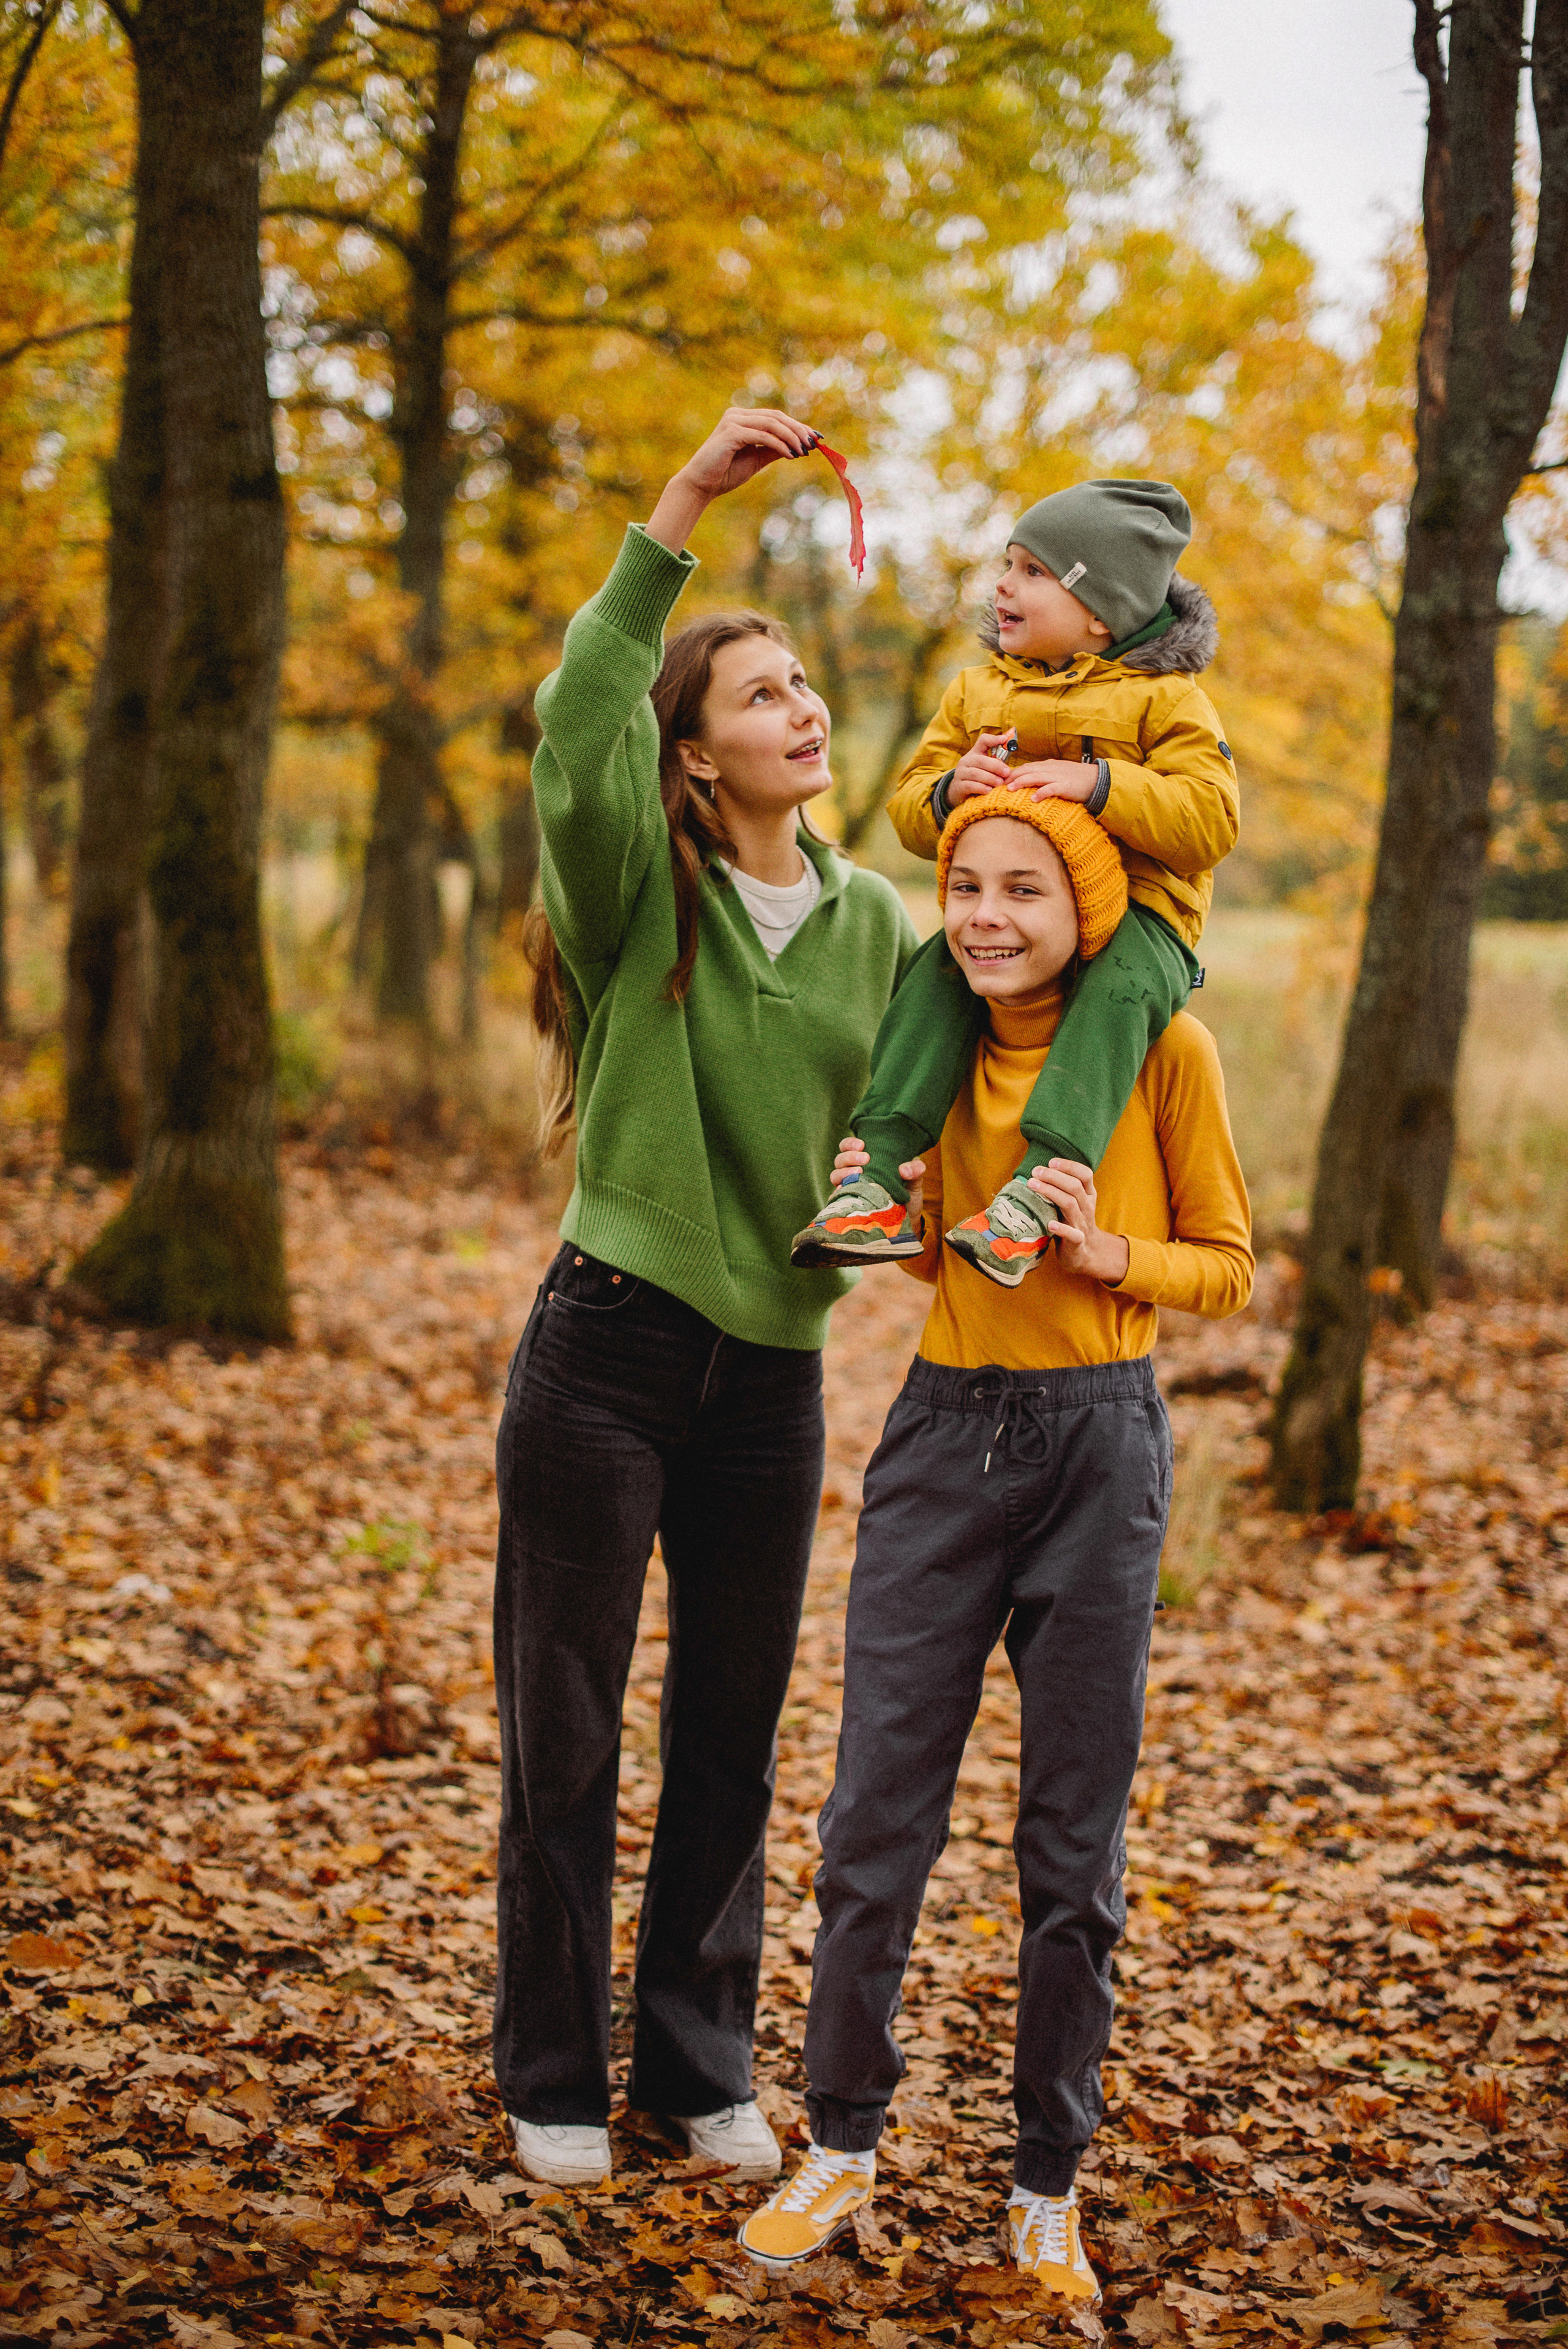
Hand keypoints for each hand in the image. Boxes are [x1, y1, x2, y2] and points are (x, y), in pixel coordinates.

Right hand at [646, 407, 818, 549]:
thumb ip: (773, 450)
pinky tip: (790, 455)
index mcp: (743, 419)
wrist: (701, 485)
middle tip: (814, 443)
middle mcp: (737, 415)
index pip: (776, 417)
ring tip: (804, 451)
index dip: (797, 426)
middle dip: (798, 430)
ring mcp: (733, 421)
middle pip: (776, 417)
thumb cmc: (725, 474)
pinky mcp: (731, 432)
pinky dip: (779, 444)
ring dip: (791, 437)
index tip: (815, 438)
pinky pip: (762, 435)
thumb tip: (798, 447)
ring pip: (771, 424)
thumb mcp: (756, 460)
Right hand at [830, 1137, 924, 1225]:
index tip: (862, 1144)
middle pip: (840, 1159)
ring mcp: (850, 1188)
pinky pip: (836, 1197)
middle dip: (849, 1156)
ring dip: (844, 1172)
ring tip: (859, 1173)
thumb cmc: (908, 1195)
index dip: (850, 1143)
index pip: (849, 1146)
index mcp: (867, 1161)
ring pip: (835, 1175)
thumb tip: (904, 1169)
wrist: (907, 1220)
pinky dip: (839, 1192)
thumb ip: (915, 1170)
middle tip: (865, 1159)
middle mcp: (855, 1172)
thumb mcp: (915, 1180)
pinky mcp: (849, 1203)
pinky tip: (846, 1191)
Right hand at [949, 731, 1014, 803]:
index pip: (983, 740)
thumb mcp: (986, 769)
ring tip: (999, 783)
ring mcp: (960, 773)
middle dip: (996, 766)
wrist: (959, 792)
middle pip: (981, 760)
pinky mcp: (959, 786)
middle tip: (1006, 773)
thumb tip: (1008, 769)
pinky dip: (981, 788)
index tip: (1005, 739)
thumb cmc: (978, 779)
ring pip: (975, 773)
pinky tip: (989, 790)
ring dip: (990, 778)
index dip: (993, 738)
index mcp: (975, 753)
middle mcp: (966, 761)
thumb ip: (996, 765)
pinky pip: (970, 785)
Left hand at [1006, 757, 1095, 803]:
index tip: (999, 779)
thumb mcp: (1057, 774)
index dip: (1012, 773)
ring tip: (1010, 789)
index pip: (1026, 767)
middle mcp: (1050, 769)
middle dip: (1012, 777)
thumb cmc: (1076, 779)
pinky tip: (1033, 799)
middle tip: (998, 784)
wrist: (1097, 780)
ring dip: (1022, 782)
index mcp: (1048, 766)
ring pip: (1036, 777)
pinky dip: (1042, 793)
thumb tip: (1028, 783)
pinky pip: (1051, 789)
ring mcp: (1058, 777)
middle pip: (1027, 770)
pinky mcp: (1065, 787)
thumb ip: (1044, 777)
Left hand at [1026, 1158, 1129, 1284]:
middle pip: (1075, 1187)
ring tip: (1033, 1185)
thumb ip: (1061, 1188)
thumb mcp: (1071, 1202)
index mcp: (1089, 1195)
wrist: (1084, 1253)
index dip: (1069, 1166)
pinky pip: (1073, 1234)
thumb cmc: (1071, 1222)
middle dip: (1054, 1177)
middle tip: (1035, 1172)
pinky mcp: (1077, 1242)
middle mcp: (1088, 1207)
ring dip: (1051, 1193)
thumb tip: (1036, 1172)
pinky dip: (1061, 1228)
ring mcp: (1083, 1225)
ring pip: (1071, 1205)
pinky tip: (1049, 1223)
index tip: (1051, 1162)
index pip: (1085, 1174)